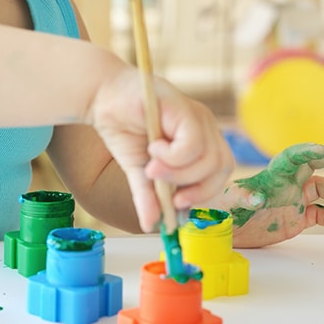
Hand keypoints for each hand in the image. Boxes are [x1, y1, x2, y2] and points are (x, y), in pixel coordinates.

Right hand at [90, 69, 234, 232]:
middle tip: (169, 193)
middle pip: (221, 168)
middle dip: (195, 189)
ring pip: (208, 159)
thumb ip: (148, 195)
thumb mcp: (137, 169)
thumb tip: (150, 226)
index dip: (202, 193)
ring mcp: (197, 116)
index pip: (218, 173)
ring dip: (178, 173)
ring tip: (151, 168)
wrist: (102, 97)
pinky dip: (173, 156)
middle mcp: (204, 127)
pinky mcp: (184, 108)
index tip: (177, 204)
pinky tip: (153, 149)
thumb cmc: (122, 127)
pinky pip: (193, 145)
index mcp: (200, 140)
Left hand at [219, 143, 323, 247]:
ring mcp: (293, 200)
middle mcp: (286, 185)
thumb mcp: (229, 201)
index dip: (308, 151)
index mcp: (271, 176)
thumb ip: (242, 197)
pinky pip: (320, 214)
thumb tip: (258, 198)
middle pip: (311, 165)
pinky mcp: (297, 218)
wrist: (224, 229)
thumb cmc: (223, 210)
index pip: (292, 158)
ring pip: (321, 189)